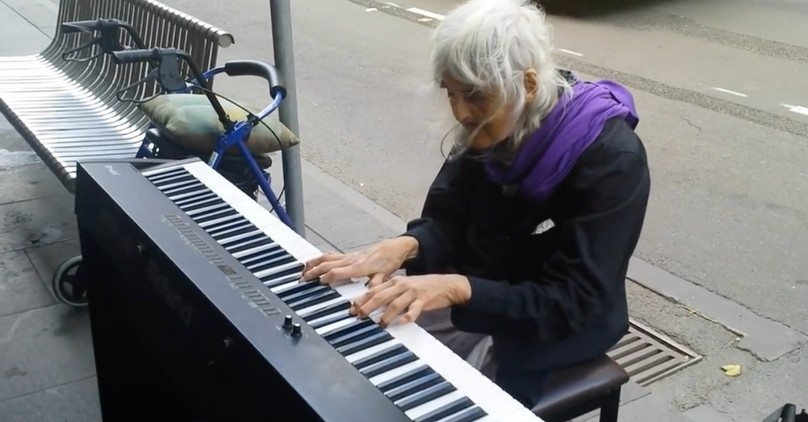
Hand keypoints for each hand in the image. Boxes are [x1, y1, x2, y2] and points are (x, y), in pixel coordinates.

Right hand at [303, 237, 418, 285]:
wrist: (394, 247)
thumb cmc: (389, 261)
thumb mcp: (385, 275)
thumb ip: (376, 284)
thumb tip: (369, 293)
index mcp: (358, 267)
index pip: (337, 272)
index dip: (327, 277)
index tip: (317, 283)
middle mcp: (350, 260)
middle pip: (327, 264)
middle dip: (313, 271)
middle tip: (302, 279)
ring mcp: (348, 257)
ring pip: (326, 258)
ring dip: (313, 263)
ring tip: (302, 271)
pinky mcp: (348, 255)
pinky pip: (330, 255)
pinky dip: (319, 259)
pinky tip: (312, 263)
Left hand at [351, 274, 471, 326]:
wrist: (446, 285)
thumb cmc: (423, 288)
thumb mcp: (404, 287)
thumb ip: (389, 293)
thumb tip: (372, 303)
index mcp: (394, 281)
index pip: (374, 290)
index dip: (361, 299)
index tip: (352, 308)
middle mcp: (402, 285)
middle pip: (380, 296)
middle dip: (368, 307)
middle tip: (359, 316)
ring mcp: (413, 292)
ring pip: (395, 304)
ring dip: (386, 316)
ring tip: (380, 325)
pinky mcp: (424, 300)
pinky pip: (414, 310)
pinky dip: (407, 317)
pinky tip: (402, 322)